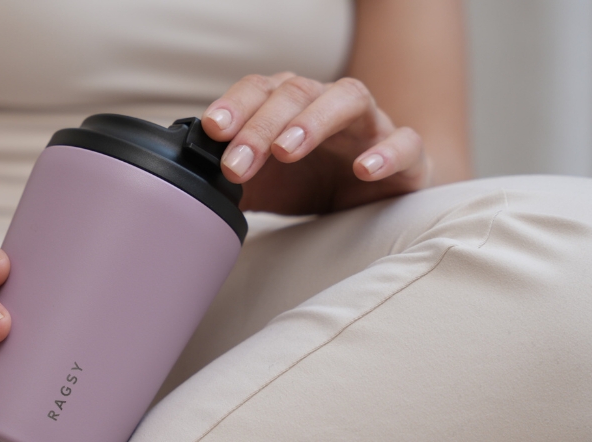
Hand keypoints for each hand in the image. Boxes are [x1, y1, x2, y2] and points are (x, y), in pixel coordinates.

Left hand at [203, 72, 432, 214]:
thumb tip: (182, 187)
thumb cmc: (313, 181)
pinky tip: (363, 169)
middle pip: (296, 92)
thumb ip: (228, 181)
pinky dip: (386, 152)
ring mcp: (370, 125)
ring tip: (287, 149)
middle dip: (262, 126)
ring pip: (348, 98)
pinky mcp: (408, 154)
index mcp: (291, 106)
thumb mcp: (263, 184)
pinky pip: (405, 141)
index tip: (213, 129)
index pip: (260, 90)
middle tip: (238, 163)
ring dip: (313, 120)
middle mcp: (328, 105)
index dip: (236, 105)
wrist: (374, 201)